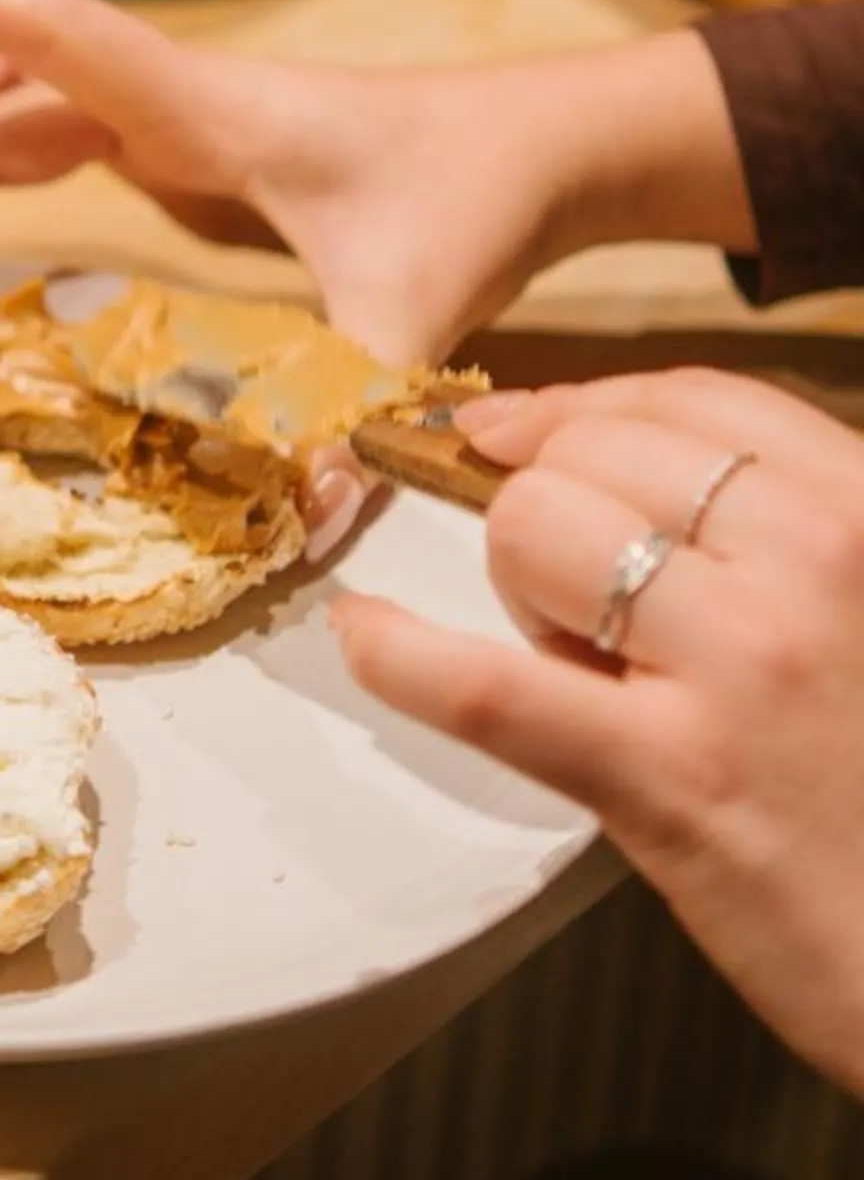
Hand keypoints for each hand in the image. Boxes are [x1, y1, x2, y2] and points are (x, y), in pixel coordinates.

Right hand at [0, 0, 748, 362]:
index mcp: (204, 104)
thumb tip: (309, 524)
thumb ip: (355, 406)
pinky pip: (40, 144)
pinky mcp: (169, 149)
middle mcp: (167, 93)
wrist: (527, 149)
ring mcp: (163, 115)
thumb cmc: (471, 202)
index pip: (49, 33)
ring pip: (6, 106)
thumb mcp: (417, 310)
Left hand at [336, 370, 863, 1096]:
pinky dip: (400, 656)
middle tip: (585, 592)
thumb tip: (602, 450)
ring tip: (571, 652)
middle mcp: (813, 564)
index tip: (525, 429)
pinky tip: (366, 635)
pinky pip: (484, 685)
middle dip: (554, 501)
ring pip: (534, 529)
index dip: (585, 408)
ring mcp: (737, 665)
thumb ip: (785, 528)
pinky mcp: (666, 777)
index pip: (697, 402)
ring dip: (520, 580)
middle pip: (594, 453)